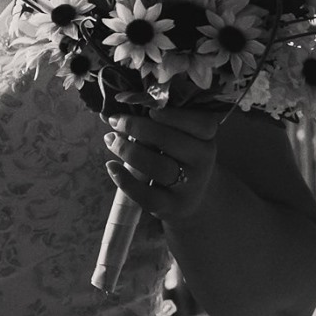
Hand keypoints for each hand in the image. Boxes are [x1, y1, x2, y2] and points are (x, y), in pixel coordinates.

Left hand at [103, 107, 229, 223]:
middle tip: (115, 120)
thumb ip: (152, 120)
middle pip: (169, 140)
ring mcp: (189, 186)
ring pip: (157, 166)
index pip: (199, 122)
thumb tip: (108, 111)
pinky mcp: (173, 206)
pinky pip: (147, 195)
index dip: (171, 114)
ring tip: (110, 139)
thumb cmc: (177, 155)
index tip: (148, 108)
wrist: (194, 195)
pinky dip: (125, 180)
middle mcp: (203, 161)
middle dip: (137, 127)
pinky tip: (111, 166)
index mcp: (206, 138)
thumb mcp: (177, 136)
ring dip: (127, 150)